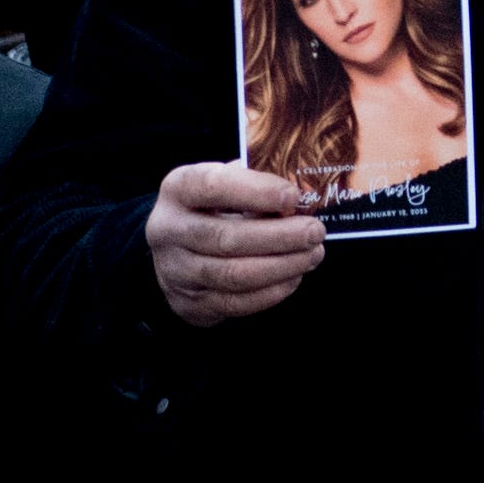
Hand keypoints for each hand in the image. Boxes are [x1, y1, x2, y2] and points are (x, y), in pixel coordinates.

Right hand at [148, 161, 325, 325]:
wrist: (177, 244)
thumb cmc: (216, 203)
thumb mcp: (230, 179)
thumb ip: (259, 182)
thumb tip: (301, 198)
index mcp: (179, 188)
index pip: (213, 186)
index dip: (257, 191)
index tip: (294, 196)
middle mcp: (168, 230)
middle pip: (226, 238)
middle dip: (280, 237)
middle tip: (316, 232)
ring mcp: (174, 270)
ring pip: (231, 275)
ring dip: (282, 267)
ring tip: (313, 255)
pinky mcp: (187, 302)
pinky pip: (233, 303)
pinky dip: (270, 292)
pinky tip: (294, 277)